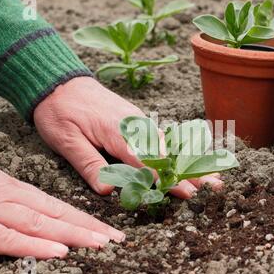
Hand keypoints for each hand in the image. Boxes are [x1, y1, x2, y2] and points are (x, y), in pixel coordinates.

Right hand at [0, 155, 124, 258]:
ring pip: (40, 223)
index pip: (59, 206)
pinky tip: (57, 251)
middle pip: (57, 213)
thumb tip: (38, 211)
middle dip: (89, 227)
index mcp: (16, 189)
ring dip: (72, 234)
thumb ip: (14, 198)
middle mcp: (11, 197)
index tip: (107, 229)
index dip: (85, 218)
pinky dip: (33, 245)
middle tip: (116, 238)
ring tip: (99, 243)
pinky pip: (6, 238)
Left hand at [34, 77, 222, 197]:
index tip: (186, 193)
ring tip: (213, 176)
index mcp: (118, 131)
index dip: (167, 179)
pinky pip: (162, 138)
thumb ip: (88, 163)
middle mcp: (135, 125)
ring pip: (169, 145)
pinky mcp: (137, 121)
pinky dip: (179, 151)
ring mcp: (138, 121)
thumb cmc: (60, 111)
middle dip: (190, 172)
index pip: (146, 160)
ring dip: (191, 162)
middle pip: (167, 153)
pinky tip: (191, 159)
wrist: (59, 80)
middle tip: (214, 187)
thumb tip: (108, 190)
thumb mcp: (65, 139)